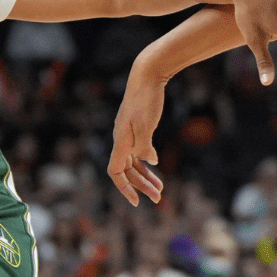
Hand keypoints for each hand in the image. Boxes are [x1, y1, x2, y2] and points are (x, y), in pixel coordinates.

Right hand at [108, 61, 166, 205]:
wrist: (148, 75)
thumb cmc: (146, 98)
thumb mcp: (147, 123)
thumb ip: (145, 145)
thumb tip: (150, 161)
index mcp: (120, 141)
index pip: (115, 172)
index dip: (124, 188)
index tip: (136, 202)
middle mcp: (122, 140)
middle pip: (127, 171)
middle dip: (141, 186)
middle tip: (158, 199)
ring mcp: (128, 135)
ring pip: (133, 163)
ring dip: (145, 177)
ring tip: (160, 189)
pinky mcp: (137, 129)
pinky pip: (138, 153)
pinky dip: (146, 163)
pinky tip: (156, 167)